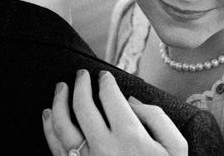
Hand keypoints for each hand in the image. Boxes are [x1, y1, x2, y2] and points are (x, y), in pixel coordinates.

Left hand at [42, 69, 187, 155]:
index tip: (104, 77)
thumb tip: (131, 102)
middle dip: (80, 85)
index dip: (105, 82)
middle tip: (80, 75)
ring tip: (60, 88)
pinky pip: (55, 148)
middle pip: (82, 107)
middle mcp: (103, 148)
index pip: (110, 98)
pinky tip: (48, 114)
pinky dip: (48, 127)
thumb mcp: (175, 148)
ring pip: (62, 126)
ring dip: (58, 102)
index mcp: (130, 137)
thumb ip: (156, 118)